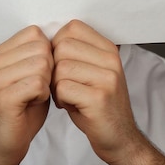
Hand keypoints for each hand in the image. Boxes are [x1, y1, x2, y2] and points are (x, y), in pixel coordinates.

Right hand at [0, 25, 53, 164]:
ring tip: (34, 95)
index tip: (40, 72)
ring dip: (46, 83)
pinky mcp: (3, 96)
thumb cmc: (22, 109)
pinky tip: (33, 102)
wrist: (5, 142)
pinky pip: (37, 83)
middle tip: (38, 86)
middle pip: (41, 47)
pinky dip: (43, 95)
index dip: (47, 52)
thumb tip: (60, 38)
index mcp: (1, 52)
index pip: (35, 33)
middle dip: (49, 68)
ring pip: (42, 64)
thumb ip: (39, 54)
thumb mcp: (31, 74)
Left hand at [51, 20, 142, 164]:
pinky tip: (70, 105)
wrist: (119, 137)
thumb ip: (75, 52)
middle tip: (64, 84)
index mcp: (108, 49)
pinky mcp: (99, 98)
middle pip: (62, 47)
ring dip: (56, 86)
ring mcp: (107, 78)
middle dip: (55, 67)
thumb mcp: (91, 71)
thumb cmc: (96, 103)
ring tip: (68, 95)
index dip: (58, 45)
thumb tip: (44, 38)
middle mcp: (111, 60)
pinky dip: (59, 99)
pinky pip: (62, 88)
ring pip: (60, 68)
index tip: (62, 63)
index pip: (72, 28)